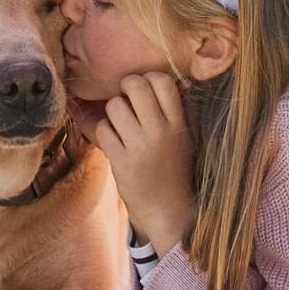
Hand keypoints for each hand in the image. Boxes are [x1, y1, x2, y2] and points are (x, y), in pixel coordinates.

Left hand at [95, 72, 195, 257]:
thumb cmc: (175, 169)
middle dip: (125, 87)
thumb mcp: (186, 138)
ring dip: (112, 112)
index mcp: (179, 124)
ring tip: (120, 124)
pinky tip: (113, 141)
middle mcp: (160, 132)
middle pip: (134, 86)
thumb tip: (176, 80)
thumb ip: (182, 110)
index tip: (145, 89)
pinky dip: (103, 132)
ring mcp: (140, 147)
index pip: (162, 82)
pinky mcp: (121, 161)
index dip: (148, 78)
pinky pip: (102, 129)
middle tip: (126, 99)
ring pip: (114, 106)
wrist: (167, 210)